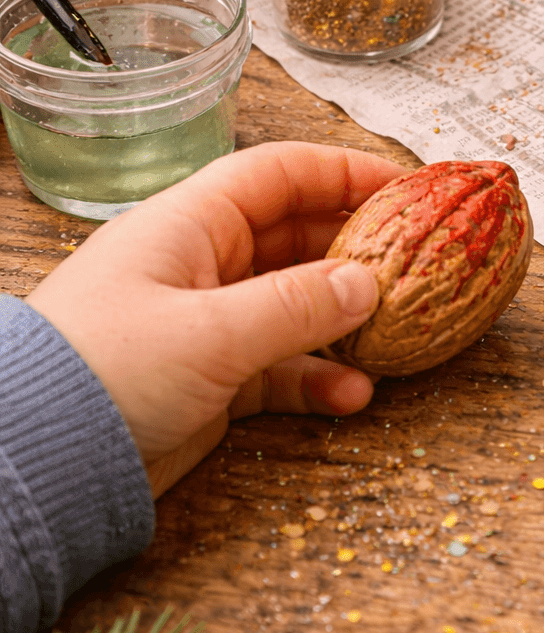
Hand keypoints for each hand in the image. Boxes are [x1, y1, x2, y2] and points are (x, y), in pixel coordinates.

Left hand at [27, 142, 404, 496]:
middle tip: (416, 262)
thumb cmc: (105, 371)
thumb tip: (367, 284)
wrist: (39, 459)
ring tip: (391, 333)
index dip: (342, 172)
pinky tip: (352, 394)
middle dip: (354, 249)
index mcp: (188, 224)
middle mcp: (199, 264)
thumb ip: (296, 305)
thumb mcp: (210, 332)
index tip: (403, 185)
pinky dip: (316, 377)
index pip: (278, 174)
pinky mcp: (209, 379)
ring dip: (342, 320)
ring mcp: (205, 322)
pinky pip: (279, 366)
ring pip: (294, 304)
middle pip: (294, 236)